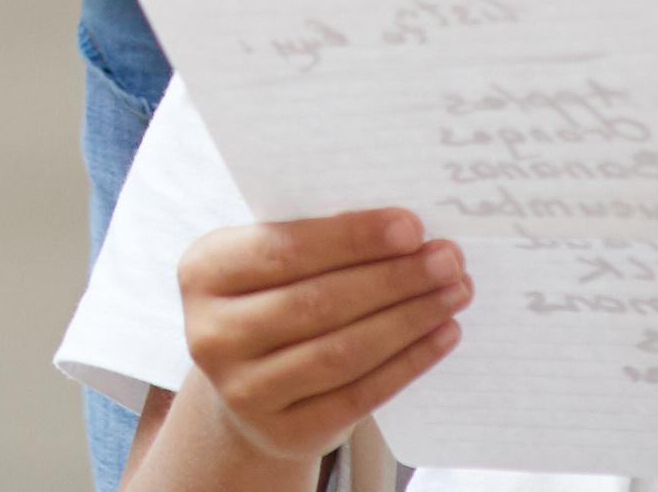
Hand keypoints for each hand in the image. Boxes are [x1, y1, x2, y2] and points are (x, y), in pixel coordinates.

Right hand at [172, 211, 464, 474]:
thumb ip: (315, 243)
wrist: (248, 385)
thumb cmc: (271, 300)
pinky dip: (409, 362)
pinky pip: (360, 394)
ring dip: (409, 319)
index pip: (283, 250)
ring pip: (343, 352)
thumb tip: (405, 230)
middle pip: (318, 303)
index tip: (411, 226)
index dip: (351, 239)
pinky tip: (442, 335)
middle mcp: (212, 336)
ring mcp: (245, 392)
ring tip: (454, 292)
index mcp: (203, 273)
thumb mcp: (267, 264)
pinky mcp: (286, 431)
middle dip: (393, 279)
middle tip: (448, 260)